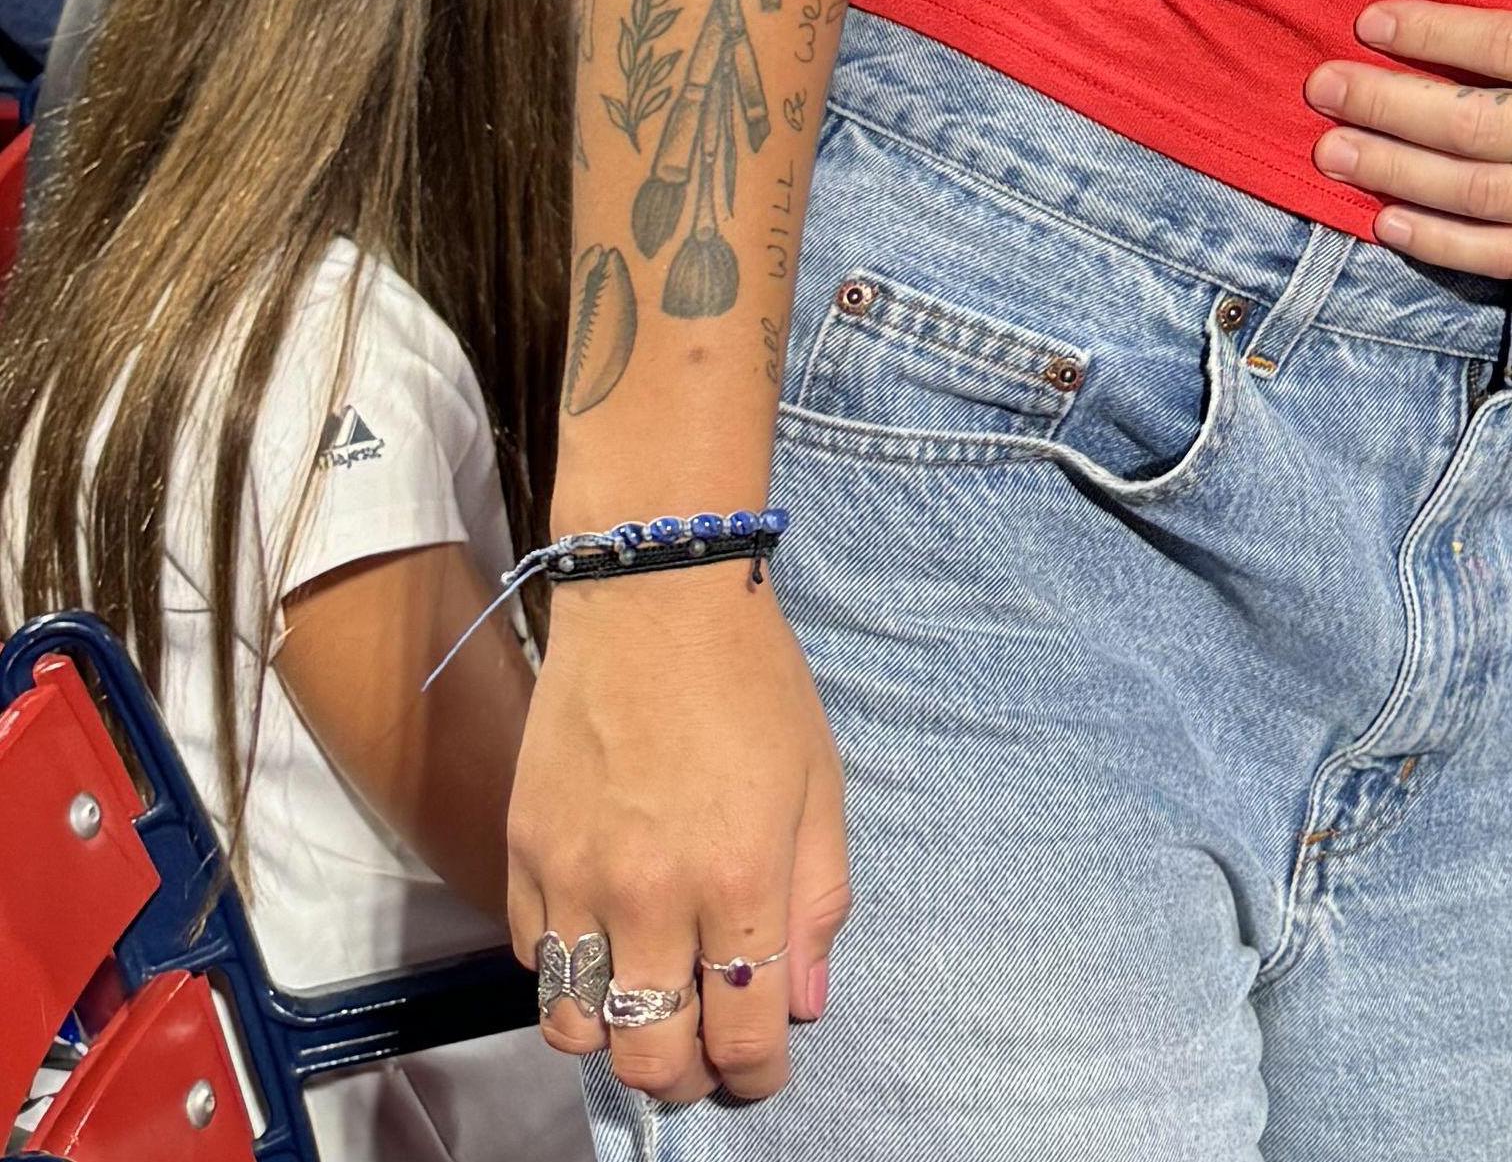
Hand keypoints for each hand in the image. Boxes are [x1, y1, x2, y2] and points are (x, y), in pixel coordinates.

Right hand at [504, 580, 847, 1103]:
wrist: (655, 601)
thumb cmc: (754, 685)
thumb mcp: (819, 785)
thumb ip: (817, 900)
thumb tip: (805, 1001)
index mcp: (739, 875)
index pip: (742, 1031)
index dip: (756, 1074)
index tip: (763, 1074)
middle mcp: (651, 894)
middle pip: (650, 1054)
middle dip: (685, 1080)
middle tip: (705, 1063)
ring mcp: (575, 879)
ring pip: (577, 1027)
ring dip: (616, 1042)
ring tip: (650, 1019)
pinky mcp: (521, 856)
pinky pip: (534, 962)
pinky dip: (568, 979)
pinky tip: (604, 952)